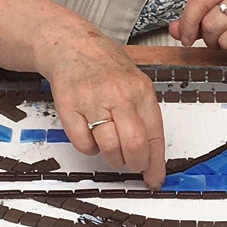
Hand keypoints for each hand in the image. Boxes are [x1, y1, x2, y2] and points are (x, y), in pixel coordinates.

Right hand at [40, 29, 166, 187]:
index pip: (154, 135)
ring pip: (109, 147)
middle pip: (134, 144)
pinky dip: (89, 148)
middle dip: (135, 164)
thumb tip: (152, 155)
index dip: (156, 163)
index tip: (154, 179)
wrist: (72, 46)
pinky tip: (91, 137)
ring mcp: (93, 101)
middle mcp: (119, 96)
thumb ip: (143, 116)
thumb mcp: (135, 84)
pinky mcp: (70, 107)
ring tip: (111, 150)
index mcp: (141, 92)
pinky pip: (83, 143)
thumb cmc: (106, 68)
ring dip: (112, 158)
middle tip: (131, 165)